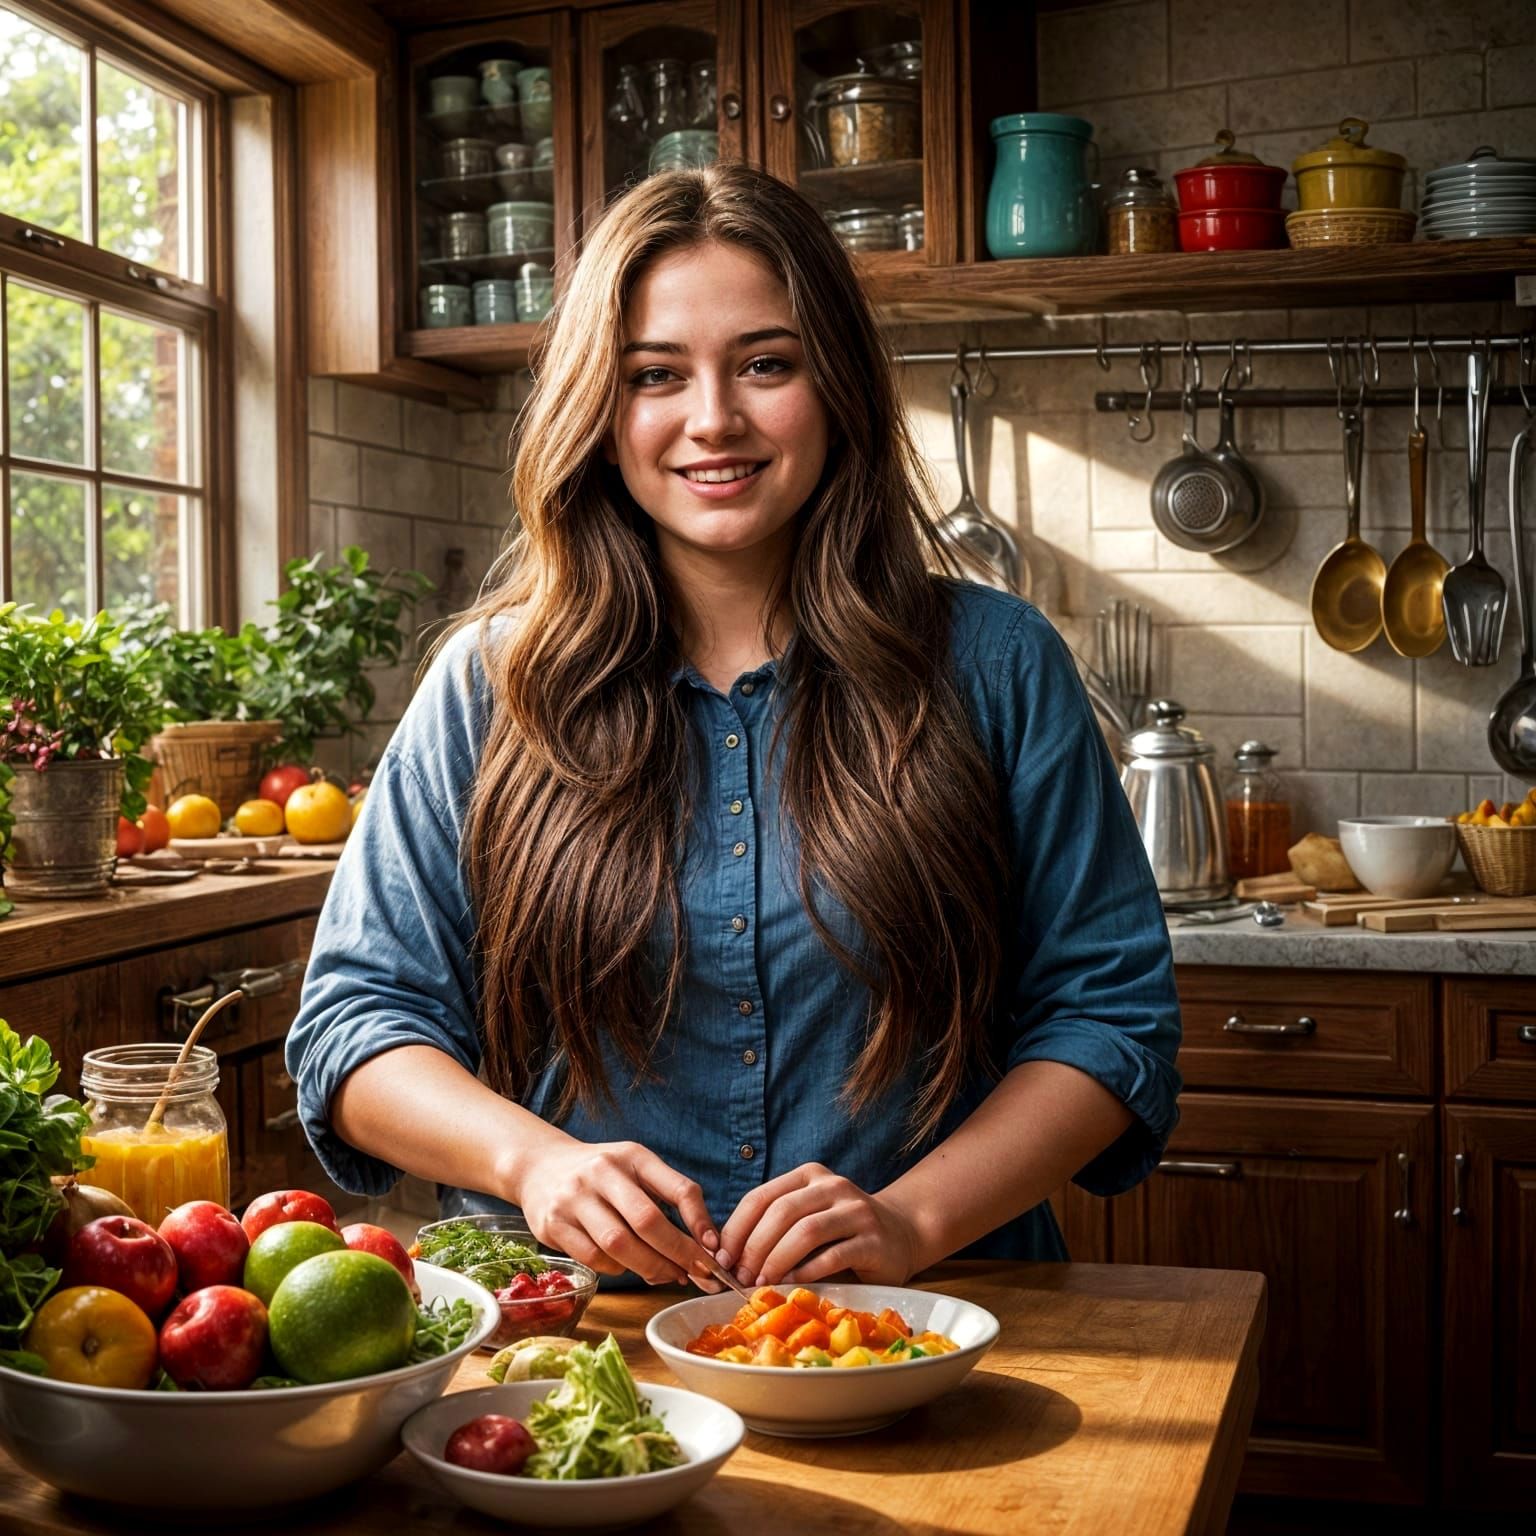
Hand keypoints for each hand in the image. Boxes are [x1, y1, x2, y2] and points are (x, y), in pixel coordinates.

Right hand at [514, 1137, 721, 1285]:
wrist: (540, 1166)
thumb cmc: (602, 1174)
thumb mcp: (636, 1168)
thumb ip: (669, 1197)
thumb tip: (706, 1243)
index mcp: (633, 1156)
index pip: (679, 1188)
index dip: (701, 1221)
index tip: (714, 1249)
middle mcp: (602, 1172)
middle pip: (648, 1221)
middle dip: (677, 1254)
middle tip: (695, 1274)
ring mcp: (574, 1198)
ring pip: (619, 1244)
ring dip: (650, 1267)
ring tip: (666, 1275)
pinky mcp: (553, 1224)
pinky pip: (594, 1258)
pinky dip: (617, 1268)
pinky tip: (626, 1266)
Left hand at [715, 1163, 926, 1286]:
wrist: (901, 1233)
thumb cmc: (842, 1230)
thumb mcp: (808, 1216)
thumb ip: (776, 1226)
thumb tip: (727, 1255)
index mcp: (809, 1176)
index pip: (761, 1196)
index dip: (736, 1228)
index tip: (721, 1258)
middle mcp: (832, 1186)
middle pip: (781, 1212)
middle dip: (753, 1247)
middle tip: (740, 1277)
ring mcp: (856, 1210)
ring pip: (806, 1231)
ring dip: (776, 1260)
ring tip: (761, 1284)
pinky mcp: (873, 1240)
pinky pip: (833, 1255)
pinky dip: (807, 1271)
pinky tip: (792, 1285)